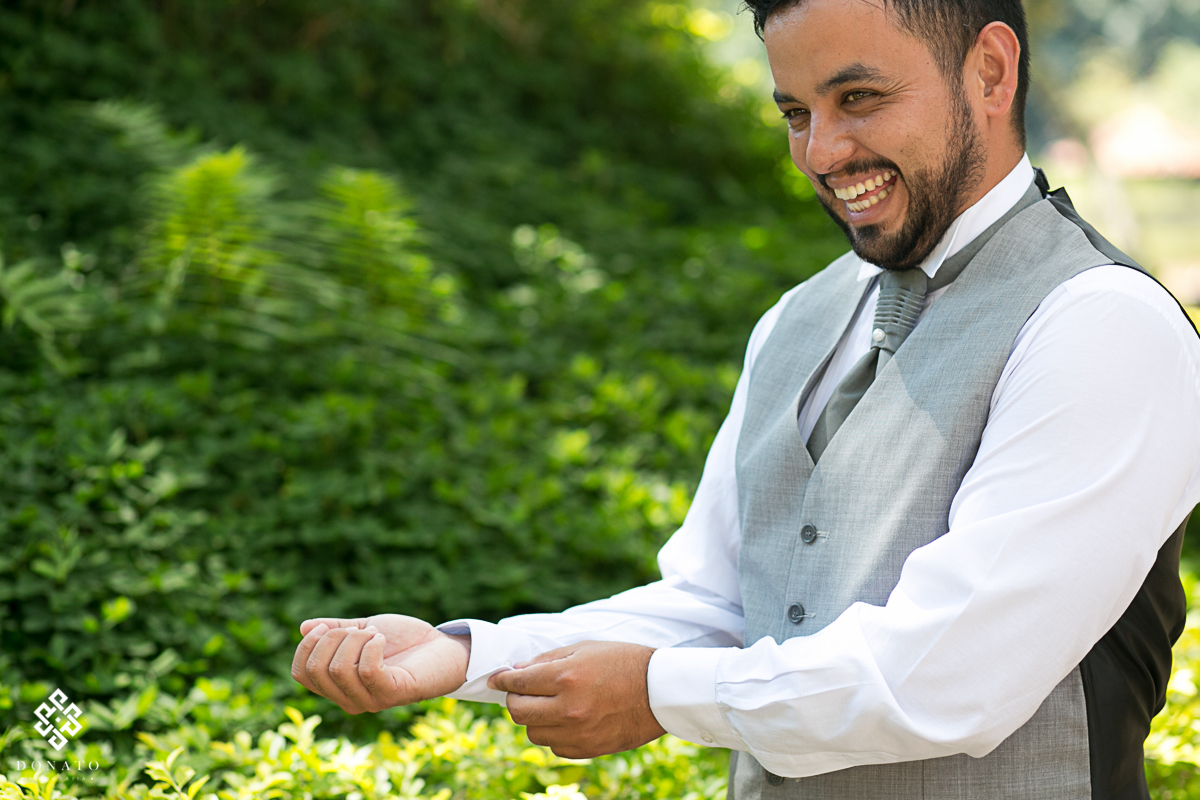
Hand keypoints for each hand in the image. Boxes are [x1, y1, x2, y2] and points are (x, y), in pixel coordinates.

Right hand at [291, 614, 469, 713]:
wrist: (442, 647)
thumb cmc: (404, 641)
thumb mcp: (363, 629)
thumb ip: (336, 630)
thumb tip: (304, 627)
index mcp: (337, 686)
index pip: (300, 673)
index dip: (307, 645)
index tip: (326, 626)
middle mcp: (349, 699)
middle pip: (316, 670)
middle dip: (333, 638)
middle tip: (360, 629)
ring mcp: (370, 700)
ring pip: (339, 669)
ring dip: (355, 640)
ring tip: (375, 633)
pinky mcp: (392, 694)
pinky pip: (368, 670)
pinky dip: (372, 646)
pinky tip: (382, 638)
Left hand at [487, 641, 665, 757]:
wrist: (660, 690)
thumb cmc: (623, 662)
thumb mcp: (584, 649)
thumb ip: (547, 660)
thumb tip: (517, 671)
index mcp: (566, 678)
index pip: (517, 683)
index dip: (502, 679)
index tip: (496, 678)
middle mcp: (568, 708)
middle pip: (518, 712)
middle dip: (515, 699)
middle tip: (523, 691)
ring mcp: (578, 732)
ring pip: (533, 733)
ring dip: (534, 718)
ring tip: (549, 705)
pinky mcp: (588, 749)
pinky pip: (555, 747)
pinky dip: (554, 734)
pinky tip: (566, 720)